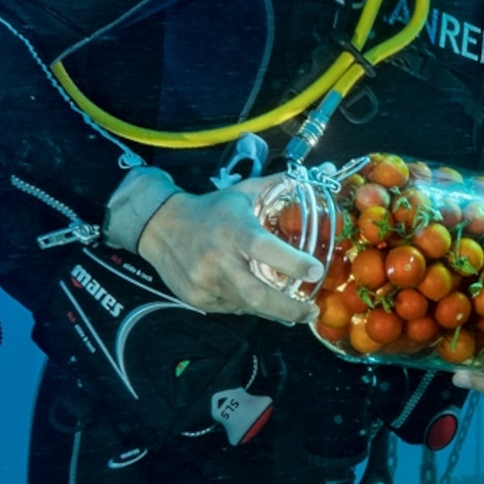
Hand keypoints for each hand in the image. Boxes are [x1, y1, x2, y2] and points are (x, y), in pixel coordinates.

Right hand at [135, 176, 319, 326]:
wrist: (159, 226)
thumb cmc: (210, 210)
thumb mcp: (242, 192)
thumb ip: (280, 186)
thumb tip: (324, 172)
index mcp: (233, 230)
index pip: (264, 248)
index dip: (292, 262)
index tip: (316, 271)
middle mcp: (218, 259)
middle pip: (257, 294)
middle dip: (289, 308)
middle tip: (312, 311)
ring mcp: (205, 282)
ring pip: (247, 305)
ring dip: (272, 309)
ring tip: (291, 308)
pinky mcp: (196, 298)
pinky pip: (231, 308)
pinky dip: (248, 305)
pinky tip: (252, 296)